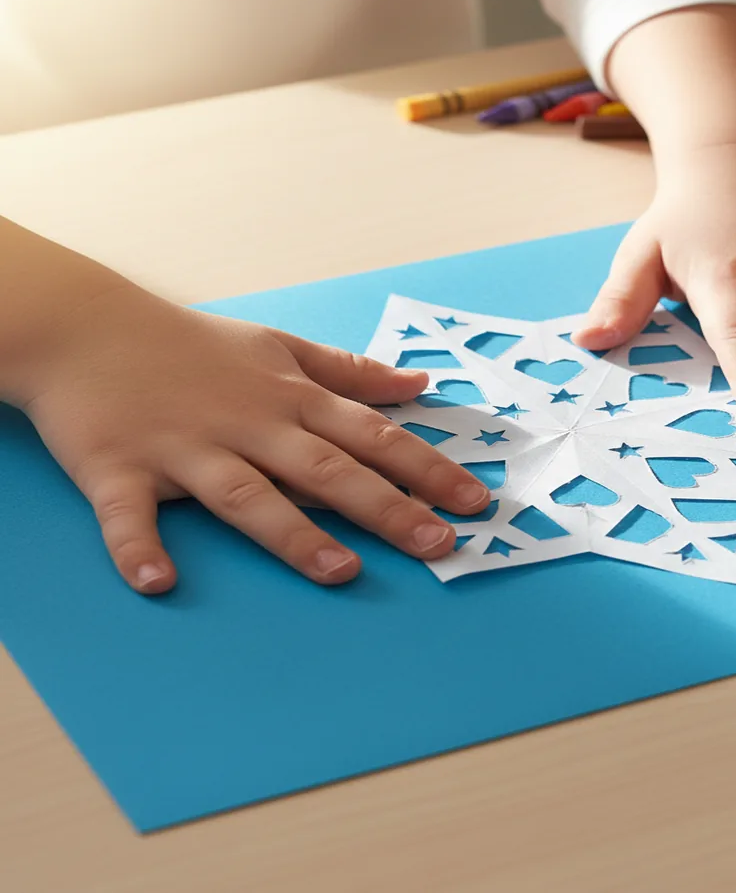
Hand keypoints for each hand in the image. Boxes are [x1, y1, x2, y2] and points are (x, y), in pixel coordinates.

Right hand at [17, 287, 489, 594]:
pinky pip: (129, 515)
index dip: (427, 469)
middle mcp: (250, 425)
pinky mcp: (120, 468)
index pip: (373, 436)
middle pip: (328, 470)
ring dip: (292, 532)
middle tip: (437, 543)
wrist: (89, 326)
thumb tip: (418, 383)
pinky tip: (158, 581)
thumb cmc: (194, 345)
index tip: (474, 501)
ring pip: (248, 493)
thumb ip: (351, 372)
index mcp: (291, 399)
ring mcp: (186, 448)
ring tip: (339, 570)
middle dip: (387, 508)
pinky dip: (139, 546)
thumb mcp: (282, 347)